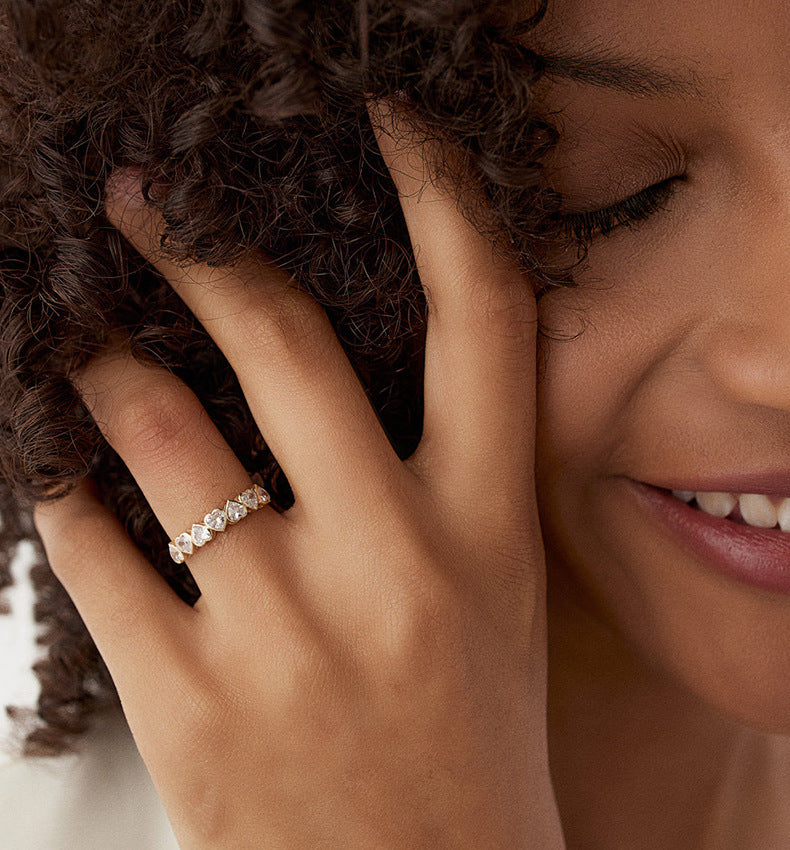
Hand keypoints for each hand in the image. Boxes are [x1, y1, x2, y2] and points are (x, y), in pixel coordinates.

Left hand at [34, 107, 563, 848]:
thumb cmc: (464, 741)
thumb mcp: (486, 595)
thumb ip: (428, 482)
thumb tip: (312, 374)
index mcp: (483, 529)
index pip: (483, 319)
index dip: (444, 200)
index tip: (392, 130)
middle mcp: (389, 562)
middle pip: (282, 340)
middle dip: (202, 250)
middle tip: (145, 203)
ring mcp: (281, 631)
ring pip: (153, 433)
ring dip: (103, 372)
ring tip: (85, 352)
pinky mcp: (188, 705)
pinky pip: (86, 551)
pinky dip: (63, 499)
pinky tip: (68, 488)